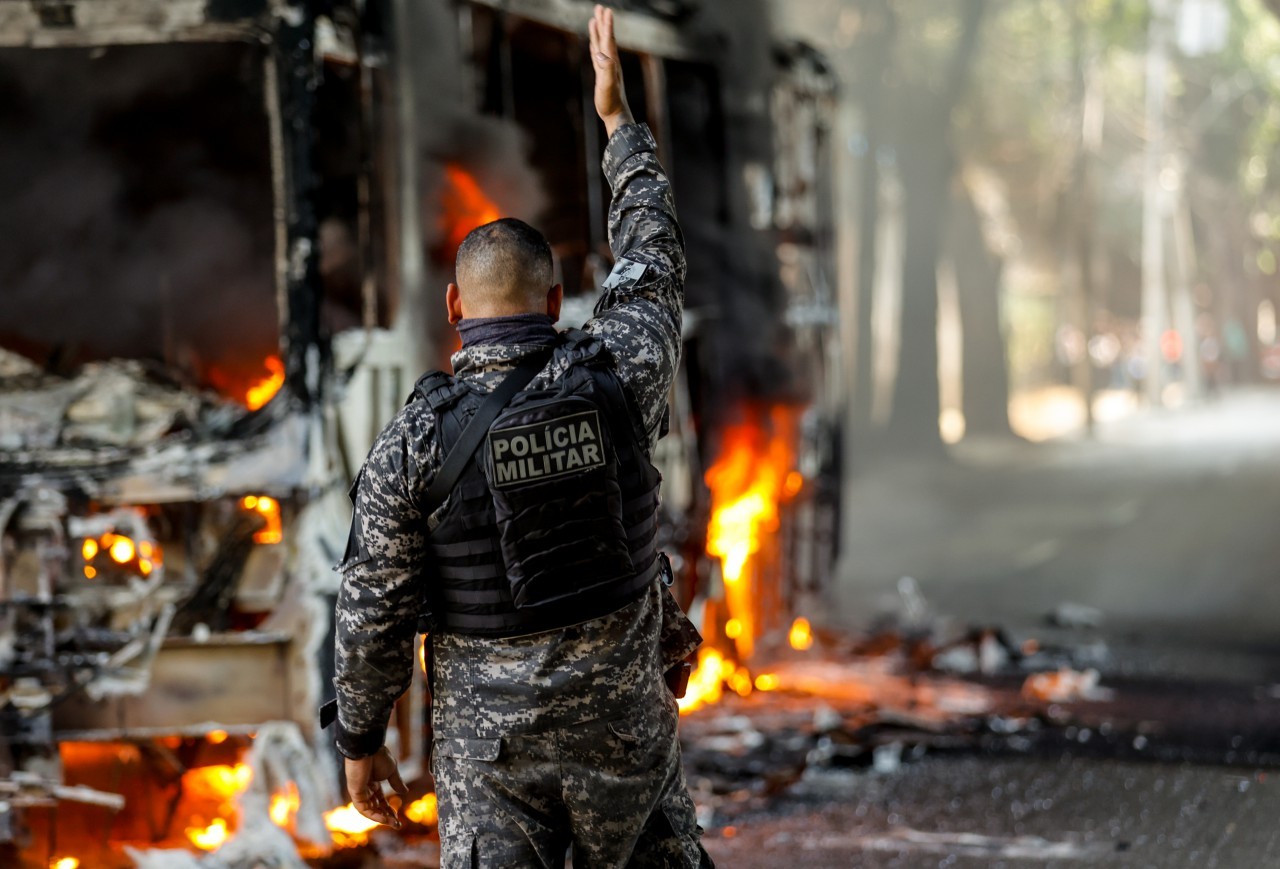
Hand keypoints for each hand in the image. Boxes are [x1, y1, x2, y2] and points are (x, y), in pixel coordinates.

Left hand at [345, 745, 408, 828]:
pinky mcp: (355, 793)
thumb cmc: (378, 756)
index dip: (389, 810)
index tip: (398, 818)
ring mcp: (360, 791)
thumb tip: (405, 792)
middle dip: (386, 817)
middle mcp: (365, 789)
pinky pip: (363, 809)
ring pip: (369, 810)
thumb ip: (397, 783)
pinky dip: (373, 815)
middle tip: (397, 825)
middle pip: (376, 807)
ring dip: (381, 818)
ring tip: (393, 823)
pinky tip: (384, 819)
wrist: (368, 748)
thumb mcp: (392, 771)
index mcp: (373, 783)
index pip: (381, 801)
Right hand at [588, 4, 633, 136]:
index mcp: (611, 62)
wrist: (615, 114)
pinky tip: (593, 43)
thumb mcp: (607, 85)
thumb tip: (600, 55)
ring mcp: (606, 67)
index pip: (608, 39)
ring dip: (599, 31)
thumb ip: (606, 69)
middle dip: (603, 22)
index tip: (605, 10)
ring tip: (594, 19)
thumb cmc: (611, 102)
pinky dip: (595, 46)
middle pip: (605, 37)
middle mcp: (610, 62)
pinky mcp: (601, 74)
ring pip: (601, 44)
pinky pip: (597, 55)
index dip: (606, 24)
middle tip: (600, 7)